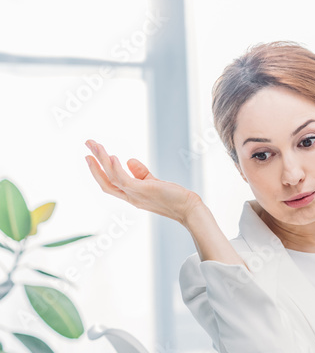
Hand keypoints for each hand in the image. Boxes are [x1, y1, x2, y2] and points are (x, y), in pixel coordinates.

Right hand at [85, 140, 201, 223]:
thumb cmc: (174, 196)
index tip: (91, 155)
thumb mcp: (153, 182)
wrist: (188, 208)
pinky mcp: (143, 191)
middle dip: (94, 163)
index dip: (98, 171)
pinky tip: (112, 156)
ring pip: (111, 177)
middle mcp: (130, 197)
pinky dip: (116, 168)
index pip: (109, 183)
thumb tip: (129, 160)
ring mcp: (135, 195)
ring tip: (95, 144)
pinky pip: (124, 179)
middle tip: (87, 144)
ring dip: (101, 160)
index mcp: (131, 195)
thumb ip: (140, 172)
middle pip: (105, 180)